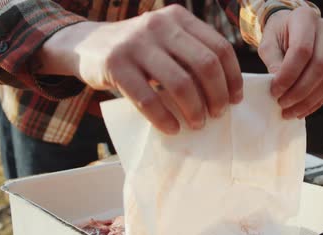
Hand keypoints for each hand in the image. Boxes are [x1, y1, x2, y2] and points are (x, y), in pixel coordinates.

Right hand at [34, 5, 242, 134]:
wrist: (87, 46)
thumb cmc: (138, 52)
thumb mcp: (165, 40)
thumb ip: (190, 54)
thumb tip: (226, 91)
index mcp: (178, 18)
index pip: (219, 47)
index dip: (233, 77)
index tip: (235, 99)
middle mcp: (159, 26)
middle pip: (205, 65)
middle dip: (217, 95)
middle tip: (218, 114)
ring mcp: (136, 44)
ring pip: (180, 83)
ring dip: (194, 109)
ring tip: (197, 124)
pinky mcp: (115, 65)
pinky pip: (148, 99)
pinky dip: (164, 119)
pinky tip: (172, 129)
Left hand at [258, 7, 322, 118]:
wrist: (292, 29)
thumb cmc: (278, 35)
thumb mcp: (268, 43)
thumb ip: (272, 61)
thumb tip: (279, 85)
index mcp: (306, 18)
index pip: (302, 50)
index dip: (288, 75)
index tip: (274, 90)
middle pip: (320, 66)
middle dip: (299, 91)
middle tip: (282, 104)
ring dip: (308, 101)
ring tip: (289, 112)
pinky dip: (315, 102)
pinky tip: (300, 111)